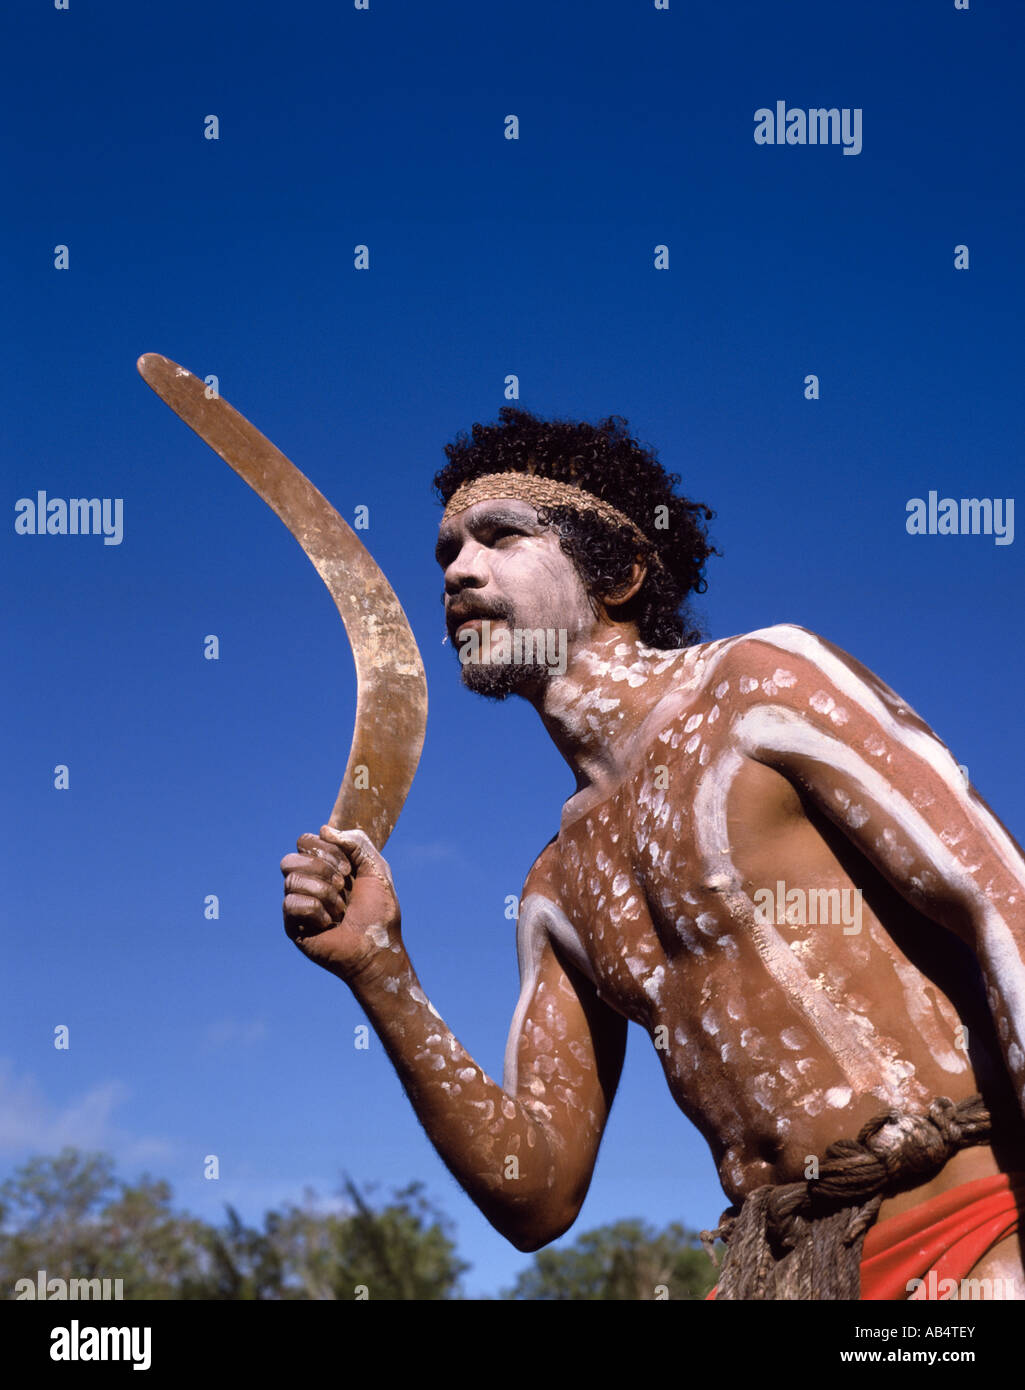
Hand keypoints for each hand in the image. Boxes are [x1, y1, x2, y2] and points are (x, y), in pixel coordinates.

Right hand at [281, 826, 401, 980]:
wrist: (376, 949)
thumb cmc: (379, 913)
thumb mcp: (377, 869)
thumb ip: (357, 843)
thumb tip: (324, 829)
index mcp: (325, 866)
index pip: (305, 841)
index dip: (326, 849)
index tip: (348, 869)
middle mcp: (307, 882)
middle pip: (290, 858)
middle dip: (322, 869)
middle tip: (344, 886)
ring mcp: (298, 903)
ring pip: (291, 880)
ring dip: (324, 893)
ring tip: (340, 910)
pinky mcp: (292, 925)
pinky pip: (291, 903)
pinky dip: (316, 911)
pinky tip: (327, 923)